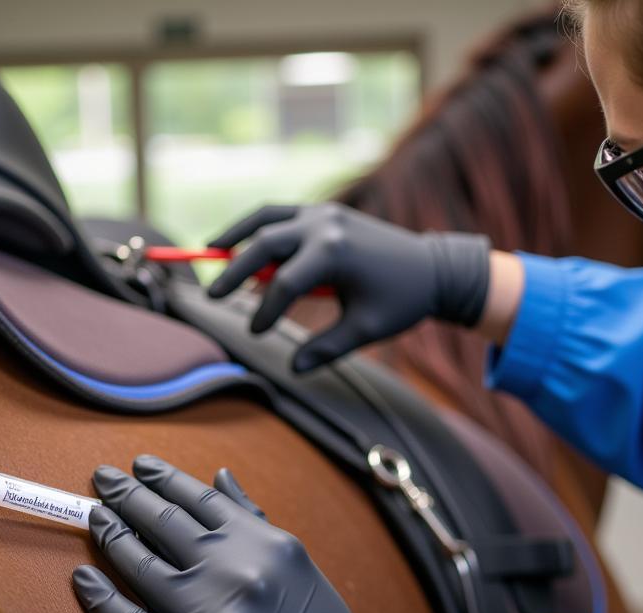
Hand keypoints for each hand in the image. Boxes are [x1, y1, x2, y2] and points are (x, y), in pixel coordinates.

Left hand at [72, 455, 445, 612]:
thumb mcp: (295, 563)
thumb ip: (252, 518)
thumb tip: (217, 475)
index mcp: (261, 545)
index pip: (198, 500)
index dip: (162, 478)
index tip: (137, 465)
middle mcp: (232, 575)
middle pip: (163, 524)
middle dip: (126, 496)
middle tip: (101, 479)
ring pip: (139, 566)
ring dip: (110, 536)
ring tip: (94, 518)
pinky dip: (100, 598)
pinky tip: (83, 578)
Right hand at [206, 203, 490, 371]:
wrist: (434, 268)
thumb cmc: (402, 301)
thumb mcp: (365, 329)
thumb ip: (326, 348)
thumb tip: (294, 369)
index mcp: (335, 252)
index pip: (284, 284)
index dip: (266, 312)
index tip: (256, 334)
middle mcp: (324, 225)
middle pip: (264, 244)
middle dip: (234, 270)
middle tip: (212, 296)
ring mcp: (323, 213)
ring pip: (267, 218)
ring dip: (236, 234)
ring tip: (208, 251)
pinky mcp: (325, 213)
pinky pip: (281, 215)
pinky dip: (256, 227)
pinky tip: (236, 241)